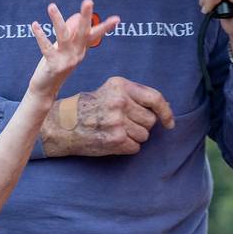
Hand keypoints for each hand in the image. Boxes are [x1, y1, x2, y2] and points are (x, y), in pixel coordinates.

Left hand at [29, 0, 117, 100]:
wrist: (46, 89)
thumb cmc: (55, 65)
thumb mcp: (65, 48)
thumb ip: (71, 32)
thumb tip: (76, 15)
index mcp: (81, 49)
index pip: (95, 35)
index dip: (106, 27)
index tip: (117, 19)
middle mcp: (77, 54)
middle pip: (83, 32)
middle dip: (85, 17)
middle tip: (88, 1)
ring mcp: (66, 60)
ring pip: (63, 36)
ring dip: (57, 20)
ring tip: (52, 6)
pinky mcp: (54, 65)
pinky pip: (47, 48)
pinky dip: (41, 36)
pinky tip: (35, 25)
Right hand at [41, 75, 175, 156]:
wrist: (63, 126)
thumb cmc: (88, 107)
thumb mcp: (110, 91)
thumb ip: (135, 96)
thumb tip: (165, 108)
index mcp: (120, 86)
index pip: (155, 98)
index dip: (166, 112)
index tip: (169, 122)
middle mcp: (120, 102)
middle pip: (150, 120)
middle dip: (141, 125)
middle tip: (123, 123)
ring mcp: (118, 122)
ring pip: (144, 136)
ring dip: (134, 137)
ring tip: (115, 131)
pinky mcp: (116, 140)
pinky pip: (135, 147)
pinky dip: (127, 147)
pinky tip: (112, 140)